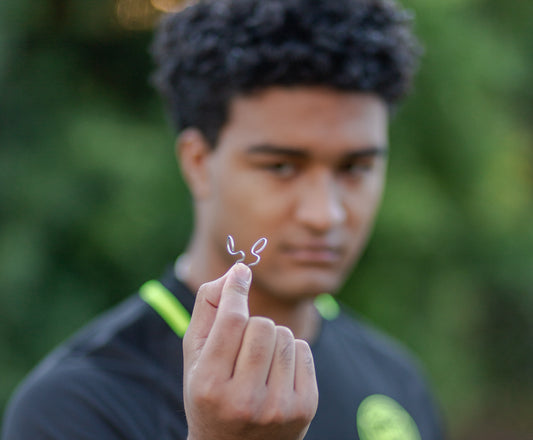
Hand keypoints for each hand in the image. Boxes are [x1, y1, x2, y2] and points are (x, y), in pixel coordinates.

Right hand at [183, 263, 317, 439]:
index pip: (231, 321)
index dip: (235, 290)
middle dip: (252, 325)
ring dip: (272, 339)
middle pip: (262, 325)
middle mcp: (245, 400)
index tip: (240, 272)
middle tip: (243, 346)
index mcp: (210, 386)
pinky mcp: (305, 407)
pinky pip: (304, 349)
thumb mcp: (195, 358)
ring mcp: (278, 406)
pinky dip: (290, 352)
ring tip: (259, 363)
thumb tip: (238, 271)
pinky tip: (276, 373)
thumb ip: (208, 310)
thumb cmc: (210, 394)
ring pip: (285, 335)